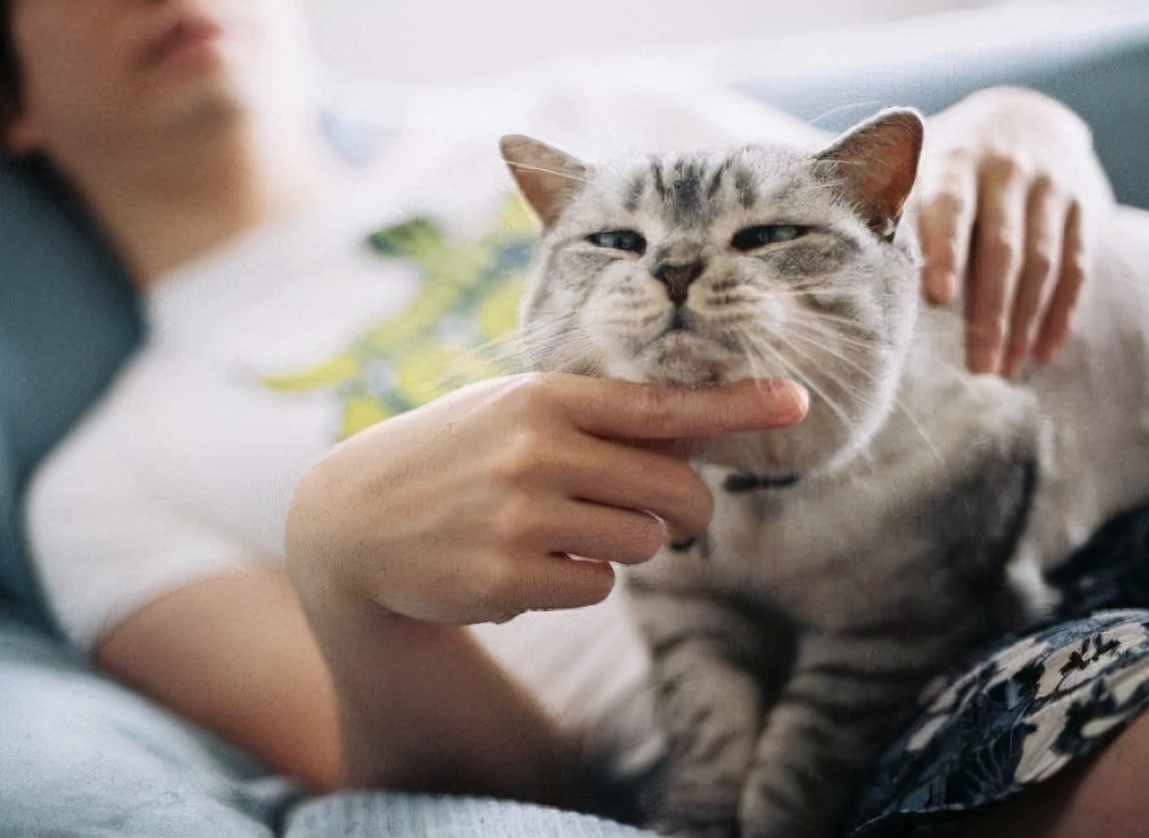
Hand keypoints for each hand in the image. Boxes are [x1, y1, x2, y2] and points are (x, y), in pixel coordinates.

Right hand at [285, 373, 807, 626]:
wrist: (352, 518)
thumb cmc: (455, 456)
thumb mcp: (517, 413)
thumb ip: (601, 420)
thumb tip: (700, 430)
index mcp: (546, 397)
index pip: (661, 403)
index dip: (735, 405)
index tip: (795, 402)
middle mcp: (537, 449)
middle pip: (673, 490)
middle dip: (685, 511)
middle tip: (666, 516)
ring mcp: (520, 515)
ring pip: (641, 542)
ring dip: (623, 545)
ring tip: (561, 530)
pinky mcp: (506, 577)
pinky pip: (596, 587)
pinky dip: (578, 580)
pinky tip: (525, 563)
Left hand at [914, 87, 1114, 377]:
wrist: (1024, 116)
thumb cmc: (945, 164)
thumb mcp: (918, 168)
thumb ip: (891, 209)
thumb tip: (851, 270)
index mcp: (956, 160)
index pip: (951, 208)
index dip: (945, 251)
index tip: (937, 298)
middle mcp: (1008, 170)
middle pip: (1002, 248)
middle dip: (990, 312)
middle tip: (977, 366)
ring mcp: (1051, 187)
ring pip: (1042, 262)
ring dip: (1024, 322)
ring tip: (1004, 371)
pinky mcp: (1086, 205)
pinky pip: (1078, 266)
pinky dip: (1061, 313)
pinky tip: (1044, 354)